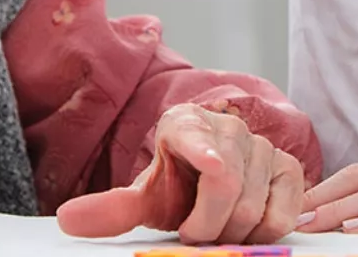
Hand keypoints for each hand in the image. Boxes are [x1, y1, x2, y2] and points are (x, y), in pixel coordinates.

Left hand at [55, 103, 304, 244]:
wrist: (209, 178)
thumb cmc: (178, 185)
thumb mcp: (145, 198)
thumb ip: (112, 210)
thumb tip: (67, 220)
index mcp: (184, 124)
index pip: (192, 137)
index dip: (202, 152)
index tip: (210, 167)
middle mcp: (228, 127)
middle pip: (226, 188)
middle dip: (207, 225)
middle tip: (195, 233)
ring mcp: (263, 145)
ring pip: (254, 206)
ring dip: (234, 232)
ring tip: (219, 228)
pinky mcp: (289, 167)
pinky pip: (284, 211)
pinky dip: (267, 230)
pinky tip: (249, 226)